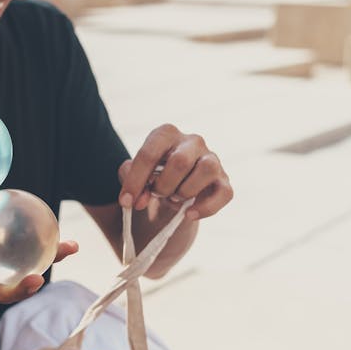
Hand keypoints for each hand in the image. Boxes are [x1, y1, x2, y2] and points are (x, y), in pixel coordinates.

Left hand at [118, 124, 232, 219]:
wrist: (170, 192)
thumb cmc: (151, 178)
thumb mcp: (132, 175)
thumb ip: (128, 179)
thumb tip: (138, 199)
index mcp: (166, 134)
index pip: (149, 153)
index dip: (135, 181)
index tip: (126, 202)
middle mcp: (192, 141)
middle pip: (180, 161)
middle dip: (163, 186)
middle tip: (157, 194)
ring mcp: (211, 159)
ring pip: (206, 169)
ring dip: (185, 191)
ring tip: (174, 198)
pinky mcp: (223, 180)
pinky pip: (224, 192)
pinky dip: (206, 207)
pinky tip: (189, 214)